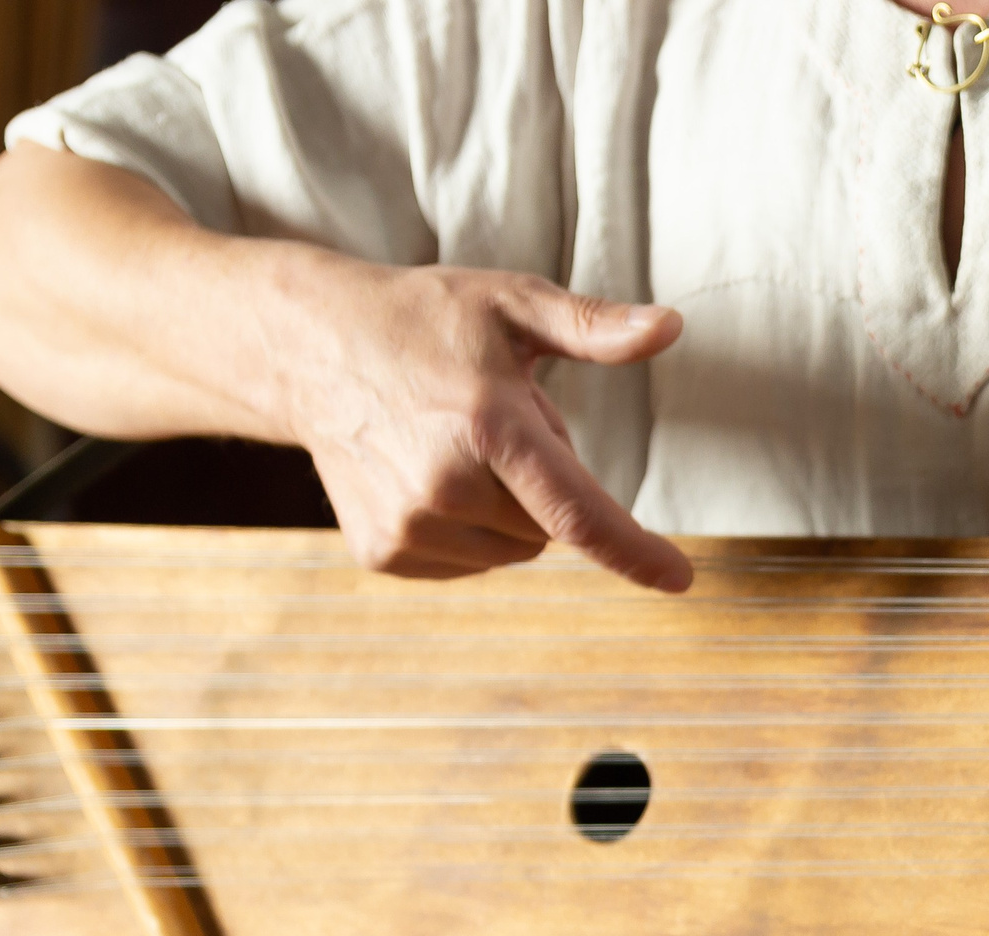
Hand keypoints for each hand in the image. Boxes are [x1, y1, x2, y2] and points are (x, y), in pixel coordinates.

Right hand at [281, 262, 692, 588]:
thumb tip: (671, 327)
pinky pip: (468, 562)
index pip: (578, 513)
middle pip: (549, 528)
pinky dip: (467, 530)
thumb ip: (593, 326)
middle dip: (543, 486)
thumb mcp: (511, 303)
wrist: (309, 349)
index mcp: (489, 426)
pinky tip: (428, 477)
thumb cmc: (421, 321)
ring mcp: (409, 527)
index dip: (635, 552)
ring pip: (511, 550)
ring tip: (456, 447)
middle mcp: (446, 487)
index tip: (679, 579)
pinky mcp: (384, 552)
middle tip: (495, 426)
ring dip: (506, 511)